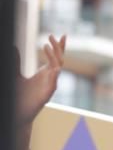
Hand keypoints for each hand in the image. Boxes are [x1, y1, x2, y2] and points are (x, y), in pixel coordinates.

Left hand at [16, 35, 65, 149]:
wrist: (19, 113)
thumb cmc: (19, 96)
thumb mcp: (15, 75)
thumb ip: (15, 62)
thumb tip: (13, 47)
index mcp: (45, 73)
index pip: (55, 57)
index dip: (59, 46)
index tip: (62, 35)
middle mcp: (50, 78)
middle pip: (58, 59)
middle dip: (57, 47)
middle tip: (51, 36)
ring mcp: (50, 85)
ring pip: (57, 67)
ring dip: (54, 56)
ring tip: (47, 44)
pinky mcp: (48, 94)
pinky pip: (54, 81)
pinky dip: (54, 73)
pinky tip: (54, 67)